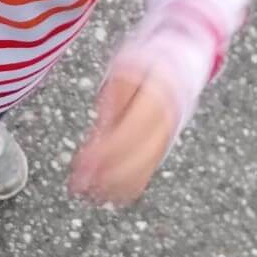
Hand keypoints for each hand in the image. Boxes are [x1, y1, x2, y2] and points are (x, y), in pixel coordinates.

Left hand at [68, 59, 177, 205]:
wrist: (178, 64)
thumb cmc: (145, 65)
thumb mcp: (124, 72)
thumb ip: (113, 101)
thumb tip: (101, 128)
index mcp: (157, 102)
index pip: (128, 136)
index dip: (103, 154)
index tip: (80, 164)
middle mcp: (166, 125)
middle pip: (137, 160)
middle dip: (106, 176)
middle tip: (78, 184)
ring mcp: (166, 138)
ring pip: (143, 171)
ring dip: (114, 186)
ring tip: (85, 192)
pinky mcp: (162, 147)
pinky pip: (147, 172)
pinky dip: (126, 186)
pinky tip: (105, 193)